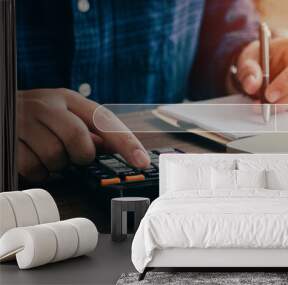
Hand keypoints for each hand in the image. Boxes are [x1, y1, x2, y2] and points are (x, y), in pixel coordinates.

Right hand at [17, 89, 149, 181]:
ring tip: (48, 153)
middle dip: (81, 156)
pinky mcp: (9, 141)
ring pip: (57, 157)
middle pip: (79, 140)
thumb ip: (89, 129)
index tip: (142, 161)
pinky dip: (40, 171)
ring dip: (58, 165)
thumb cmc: (36, 116)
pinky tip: (34, 158)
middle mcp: (47, 105)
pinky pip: (35, 168)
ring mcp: (25, 121)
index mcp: (67, 98)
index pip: (104, 120)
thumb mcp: (64, 114)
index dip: (126, 142)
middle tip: (72, 154)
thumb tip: (116, 148)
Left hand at [235, 38, 287, 111]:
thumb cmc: (261, 59)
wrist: (266, 65)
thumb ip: (248, 70)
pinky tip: (280, 112)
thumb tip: (252, 85)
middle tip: (266, 108)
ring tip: (269, 109)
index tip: (268, 96)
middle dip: (285, 101)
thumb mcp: (249, 58)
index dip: (286, 84)